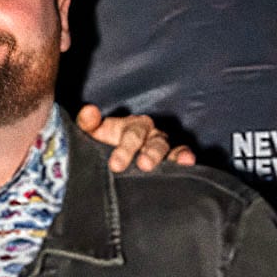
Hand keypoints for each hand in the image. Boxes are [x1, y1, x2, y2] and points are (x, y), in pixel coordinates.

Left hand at [76, 103, 195, 173]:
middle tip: (143, 165)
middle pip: (152, 142)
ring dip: (168, 156)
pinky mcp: (172, 156)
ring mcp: (162, 144)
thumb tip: (89, 111)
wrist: (113, 161)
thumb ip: (88, 123)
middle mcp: (149, 133)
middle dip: (149, 154)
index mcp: (131, 126)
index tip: (115, 165)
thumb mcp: (93, 134)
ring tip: (172, 164)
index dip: (125, 150)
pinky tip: (188, 162)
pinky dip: (186, 156)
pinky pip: (181, 153)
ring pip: (166, 147)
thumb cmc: (103, 143)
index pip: (131, 134)